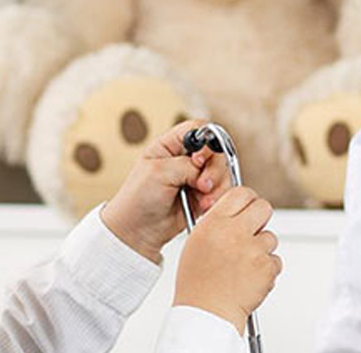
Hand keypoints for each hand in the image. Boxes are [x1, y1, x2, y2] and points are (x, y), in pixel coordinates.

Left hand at [100, 119, 234, 262]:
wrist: (137, 230)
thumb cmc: (138, 198)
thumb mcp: (158, 173)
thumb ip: (186, 165)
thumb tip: (206, 168)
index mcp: (170, 144)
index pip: (198, 129)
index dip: (206, 141)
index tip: (198, 161)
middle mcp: (185, 158)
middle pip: (216, 151)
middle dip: (214, 169)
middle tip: (202, 185)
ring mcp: (196, 177)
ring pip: (222, 172)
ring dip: (217, 187)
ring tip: (203, 201)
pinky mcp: (204, 195)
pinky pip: (222, 191)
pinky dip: (218, 199)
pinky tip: (205, 208)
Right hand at [174, 186, 279, 332]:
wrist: (207, 313)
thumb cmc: (197, 283)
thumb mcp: (196, 242)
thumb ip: (216, 223)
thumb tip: (234, 212)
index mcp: (214, 223)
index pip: (241, 193)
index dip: (247, 200)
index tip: (248, 206)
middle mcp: (234, 232)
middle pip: (264, 208)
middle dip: (261, 218)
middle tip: (254, 230)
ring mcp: (253, 249)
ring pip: (270, 237)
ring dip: (262, 249)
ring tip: (244, 265)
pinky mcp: (267, 267)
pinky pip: (275, 260)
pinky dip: (266, 269)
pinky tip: (250, 277)